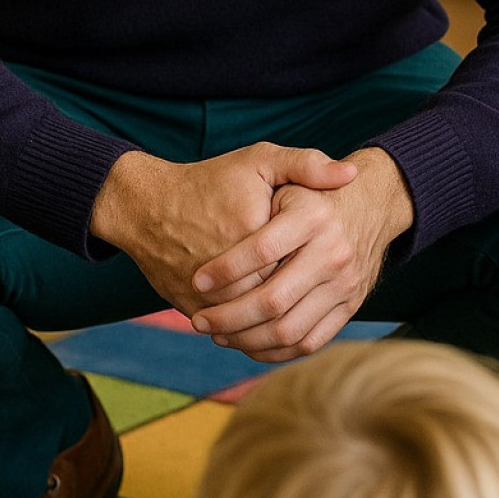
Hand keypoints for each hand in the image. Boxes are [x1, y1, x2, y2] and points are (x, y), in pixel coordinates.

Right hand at [89, 144, 357, 317]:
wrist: (147, 206)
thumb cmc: (209, 181)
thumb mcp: (258, 160)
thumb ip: (305, 165)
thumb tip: (350, 174)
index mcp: (260, 233)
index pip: (304, 266)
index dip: (316, 269)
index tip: (320, 261)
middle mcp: (235, 269)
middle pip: (282, 300)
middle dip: (299, 302)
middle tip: (309, 295)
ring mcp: (211, 294)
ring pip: (257, 324)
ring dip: (276, 327)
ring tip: (289, 316)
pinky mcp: (194, 308)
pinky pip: (231, 333)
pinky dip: (248, 337)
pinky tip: (262, 327)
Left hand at [186, 148, 412, 359]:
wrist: (372, 205)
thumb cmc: (314, 192)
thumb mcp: (292, 169)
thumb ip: (280, 168)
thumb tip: (253, 204)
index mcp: (313, 217)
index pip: (261, 251)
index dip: (225, 270)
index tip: (197, 280)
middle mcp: (333, 253)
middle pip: (273, 300)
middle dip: (228, 316)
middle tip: (198, 320)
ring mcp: (345, 284)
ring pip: (289, 329)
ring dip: (246, 339)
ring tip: (217, 333)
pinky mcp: (350, 306)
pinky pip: (309, 342)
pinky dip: (275, 351)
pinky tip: (247, 343)